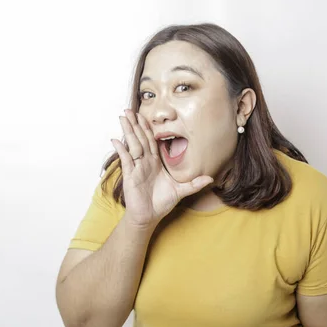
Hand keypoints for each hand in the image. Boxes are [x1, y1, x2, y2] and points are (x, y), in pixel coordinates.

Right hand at [111, 110, 212, 226]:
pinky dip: (121, 150)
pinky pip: (126, 160)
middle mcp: (145, 162)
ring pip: (132, 145)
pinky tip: (115, 139)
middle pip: (140, 138)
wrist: (149, 217)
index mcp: (155, 162)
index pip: (151, 141)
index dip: (148, 128)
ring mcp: (136, 168)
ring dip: (128, 131)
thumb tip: (210, 179)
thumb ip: (194, 184)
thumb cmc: (162, 203)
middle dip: (135, 124)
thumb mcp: (181, 191)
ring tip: (122, 117)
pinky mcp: (130, 176)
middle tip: (129, 109)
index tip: (144, 115)